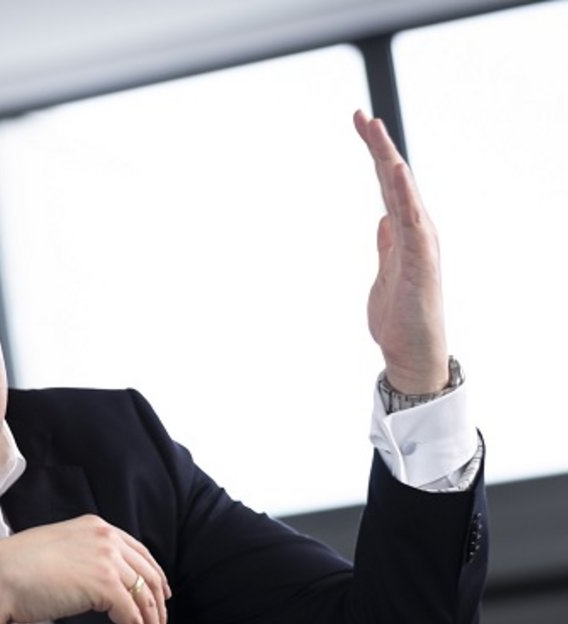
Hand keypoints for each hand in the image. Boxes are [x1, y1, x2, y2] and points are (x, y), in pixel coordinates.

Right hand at [0, 515, 169, 623]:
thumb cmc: (16, 567)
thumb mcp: (58, 549)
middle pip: (147, 575)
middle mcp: (106, 539)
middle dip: (157, 606)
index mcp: (95, 527)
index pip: (138, 551)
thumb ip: (82, 557)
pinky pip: (133, 616)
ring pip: (144, 598)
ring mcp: (107, 560)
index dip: (153, 575)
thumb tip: (94, 582)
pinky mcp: (105, 586)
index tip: (160, 594)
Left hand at [354, 109, 449, 393]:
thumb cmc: (399, 316)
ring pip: (403, 193)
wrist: (411, 351)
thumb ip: (387, 245)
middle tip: (361, 116)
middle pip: (394, 179)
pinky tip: (397, 172)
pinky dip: (406, 196)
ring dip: (389, 160)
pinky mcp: (420, 261)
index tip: (360, 123)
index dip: (375, 154)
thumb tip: (383, 220)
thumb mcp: (385, 272)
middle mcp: (415, 231)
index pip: (387, 183)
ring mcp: (419, 243)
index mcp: (404, 231)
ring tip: (376, 130)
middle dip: (378, 147)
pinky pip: (413, 222)